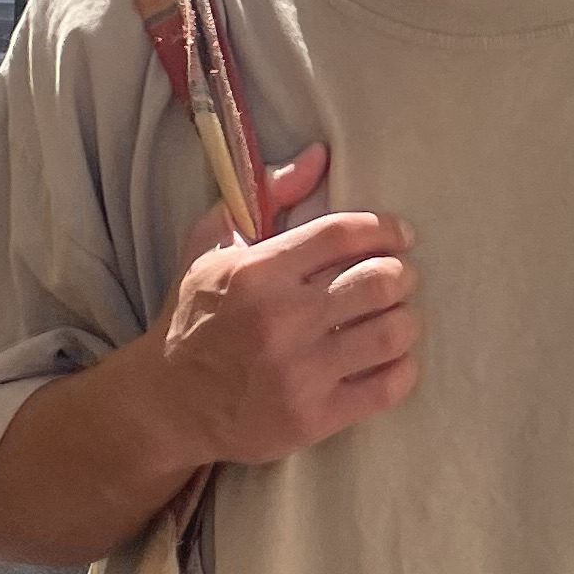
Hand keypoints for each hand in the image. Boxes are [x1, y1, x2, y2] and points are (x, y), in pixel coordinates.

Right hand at [149, 143, 419, 468]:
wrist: (167, 403)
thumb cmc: (195, 315)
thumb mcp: (212, 244)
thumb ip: (267, 195)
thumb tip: (321, 156)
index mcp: (257, 272)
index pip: (344, 234)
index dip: (385, 229)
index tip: (400, 235)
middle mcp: (280, 320)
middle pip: (379, 281)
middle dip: (401, 274)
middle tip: (398, 277)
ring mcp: (299, 372)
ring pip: (392, 332)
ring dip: (406, 318)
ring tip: (397, 315)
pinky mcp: (313, 417)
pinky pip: (388, 386)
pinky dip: (403, 366)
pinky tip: (393, 357)